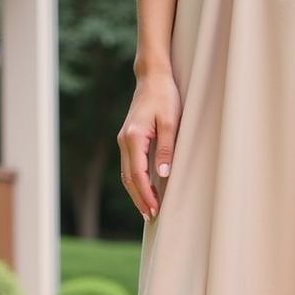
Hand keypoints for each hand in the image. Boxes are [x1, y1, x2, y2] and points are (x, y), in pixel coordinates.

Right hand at [116, 67, 181, 220]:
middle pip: (128, 178)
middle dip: (139, 199)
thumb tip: (162, 175)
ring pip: (126, 174)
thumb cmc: (165, 97)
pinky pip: (129, 166)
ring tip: (147, 209)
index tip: (154, 210)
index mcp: (134, 138)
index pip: (138, 175)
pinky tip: (144, 190)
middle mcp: (124, 140)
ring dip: (136, 193)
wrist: (153, 77)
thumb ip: (166, 149)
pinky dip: (135, 181)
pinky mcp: (128, 139)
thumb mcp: (171, 122)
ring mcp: (124, 140)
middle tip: (151, 217)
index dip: (146, 195)